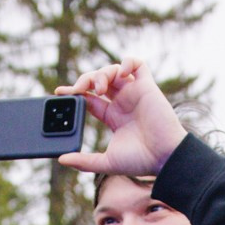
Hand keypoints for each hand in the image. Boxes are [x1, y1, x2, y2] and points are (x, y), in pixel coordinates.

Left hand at [56, 60, 186, 180]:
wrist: (164, 157)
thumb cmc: (140, 161)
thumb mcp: (106, 162)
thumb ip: (84, 161)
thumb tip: (61, 159)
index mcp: (113, 117)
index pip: (90, 98)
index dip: (74, 92)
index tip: (60, 92)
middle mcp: (123, 103)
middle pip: (99, 80)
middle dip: (85, 80)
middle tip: (78, 89)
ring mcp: (135, 93)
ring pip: (114, 70)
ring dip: (102, 73)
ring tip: (99, 88)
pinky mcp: (148, 87)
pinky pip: (138, 64)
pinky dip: (127, 62)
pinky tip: (120, 73)